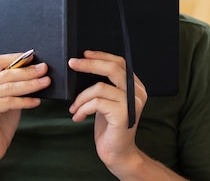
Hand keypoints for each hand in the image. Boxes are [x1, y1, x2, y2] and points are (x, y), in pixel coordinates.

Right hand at [0, 53, 50, 168]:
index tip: (32, 56)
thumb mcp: (7, 101)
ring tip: (46, 82)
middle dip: (28, 71)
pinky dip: (25, 101)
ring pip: (8, 88)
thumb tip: (35, 71)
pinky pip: (8, 103)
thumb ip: (14, 87)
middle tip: (44, 69)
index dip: (15, 57)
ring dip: (30, 84)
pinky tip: (37, 102)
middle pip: (5, 74)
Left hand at [68, 50, 147, 173]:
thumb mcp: (108, 101)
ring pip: (99, 87)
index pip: (119, 63)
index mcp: (136, 87)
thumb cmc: (110, 127)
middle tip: (72, 64)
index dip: (101, 56)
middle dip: (89, 65)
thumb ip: (105, 84)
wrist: (118, 154)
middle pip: (112, 69)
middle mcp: (137, 93)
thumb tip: (84, 64)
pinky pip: (96, 103)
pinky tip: (78, 117)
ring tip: (74, 108)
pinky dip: (82, 108)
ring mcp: (131, 103)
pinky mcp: (123, 115)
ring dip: (81, 98)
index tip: (83, 55)